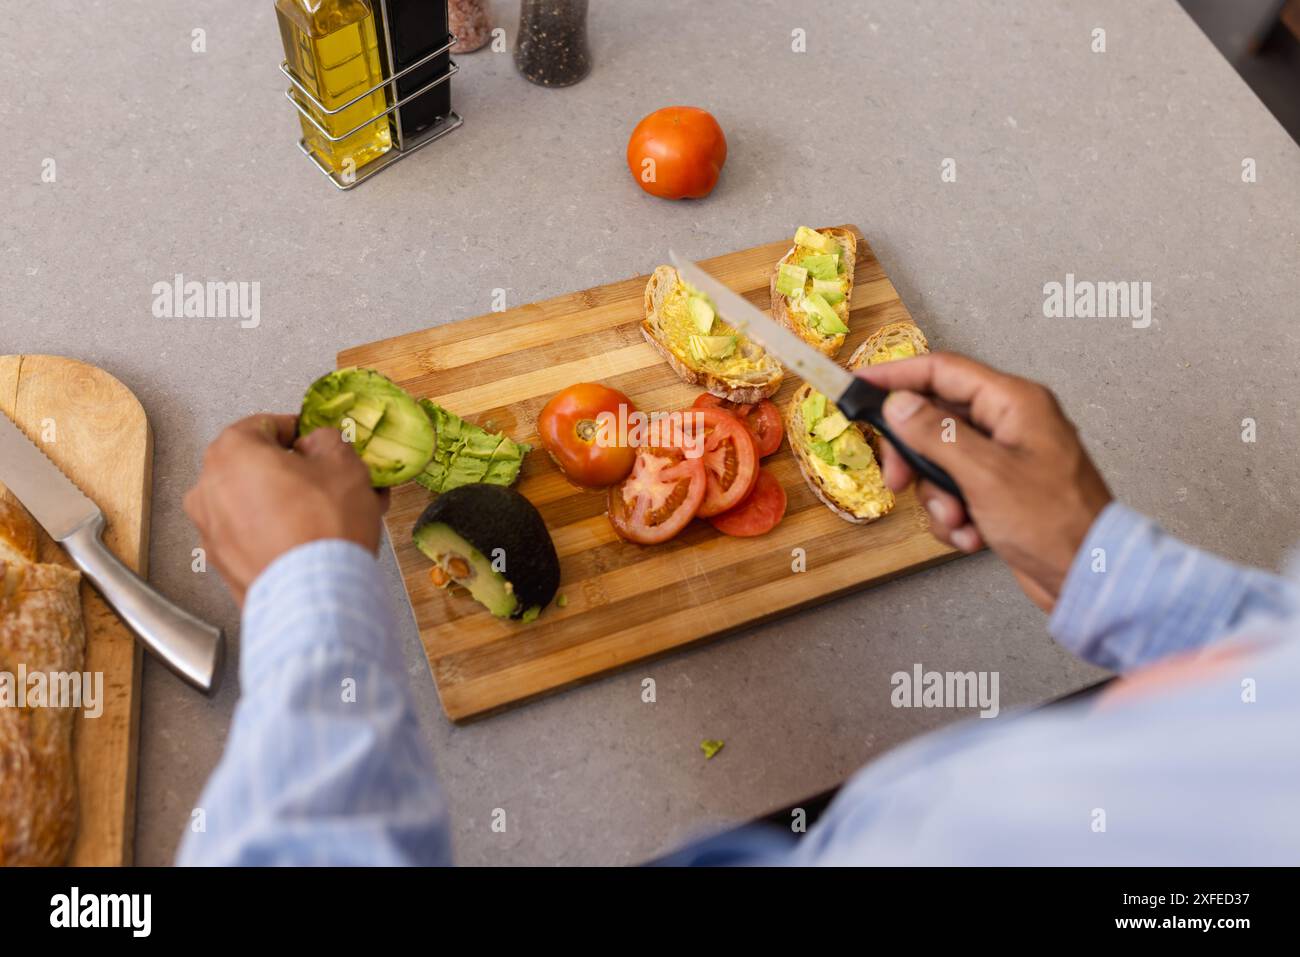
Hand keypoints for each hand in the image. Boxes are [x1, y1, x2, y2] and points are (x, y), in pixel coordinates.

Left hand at [184, 415, 387, 606]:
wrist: (316, 597)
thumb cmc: (322, 528)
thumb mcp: (342, 462)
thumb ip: (326, 439)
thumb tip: (318, 443)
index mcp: (231, 452)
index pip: (264, 424)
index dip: (298, 430)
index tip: (315, 441)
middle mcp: (208, 489)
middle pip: (255, 467)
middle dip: (293, 471)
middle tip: (327, 480)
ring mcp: (210, 531)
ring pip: (254, 503)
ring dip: (287, 503)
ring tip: (329, 515)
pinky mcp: (222, 565)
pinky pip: (252, 536)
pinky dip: (277, 533)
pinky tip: (311, 540)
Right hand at [857, 353, 1111, 611]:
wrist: (1088, 577)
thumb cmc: (1055, 522)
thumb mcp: (984, 473)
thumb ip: (936, 433)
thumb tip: (899, 403)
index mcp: (1015, 403)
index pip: (943, 371)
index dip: (896, 376)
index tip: (858, 385)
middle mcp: (1010, 424)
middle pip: (934, 420)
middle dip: (914, 456)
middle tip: (898, 480)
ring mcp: (1004, 459)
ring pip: (940, 462)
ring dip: (937, 497)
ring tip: (956, 520)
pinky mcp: (999, 492)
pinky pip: (955, 491)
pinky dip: (954, 517)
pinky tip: (972, 535)